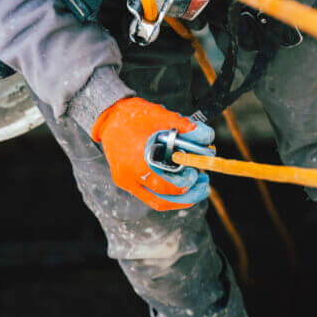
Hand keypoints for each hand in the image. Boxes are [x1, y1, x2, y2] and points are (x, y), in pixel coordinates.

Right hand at [91, 98, 212, 210]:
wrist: (109, 116)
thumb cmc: (135, 114)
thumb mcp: (162, 115)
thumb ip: (185, 126)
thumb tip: (208, 137)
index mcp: (138, 160)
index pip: (165, 184)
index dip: (185, 183)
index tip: (197, 174)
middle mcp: (129, 175)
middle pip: (162, 198)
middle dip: (187, 195)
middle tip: (204, 186)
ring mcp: (125, 181)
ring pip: (156, 201)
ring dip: (179, 200)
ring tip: (197, 189)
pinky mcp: (124, 182)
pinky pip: (148, 196)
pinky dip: (166, 196)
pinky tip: (181, 190)